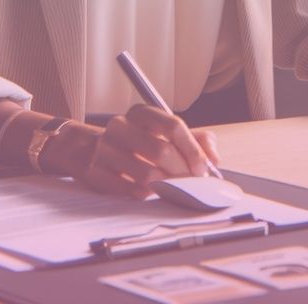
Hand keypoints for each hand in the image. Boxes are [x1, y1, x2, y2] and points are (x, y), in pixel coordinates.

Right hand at [46, 104, 222, 197]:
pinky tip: (149, 192)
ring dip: (166, 186)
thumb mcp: (166, 135)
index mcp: (141, 113)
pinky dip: (145, 195)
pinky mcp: (95, 172)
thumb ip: (196, 140)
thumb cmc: (139, 144)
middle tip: (190, 184)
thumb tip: (214, 158)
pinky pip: (129, 190)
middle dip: (182, 172)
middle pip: (160, 151)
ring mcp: (105, 149)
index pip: (172, 125)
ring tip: (172, 189)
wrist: (92, 151)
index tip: (202, 168)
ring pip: (146, 174)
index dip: (192, 149)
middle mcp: (120, 126)